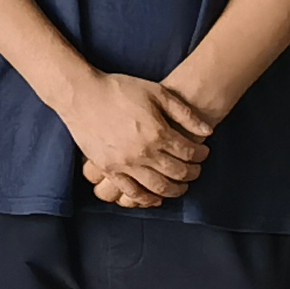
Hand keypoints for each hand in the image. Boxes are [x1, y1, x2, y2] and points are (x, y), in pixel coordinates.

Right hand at [61, 72, 210, 200]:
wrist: (81, 94)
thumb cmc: (119, 89)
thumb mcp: (156, 92)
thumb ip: (184, 113)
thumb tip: (208, 132)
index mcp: (157, 133)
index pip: (189, 153)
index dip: (201, 155)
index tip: (203, 153)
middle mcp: (144, 152)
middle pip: (178, 172)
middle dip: (192, 173)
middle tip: (196, 170)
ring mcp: (125, 164)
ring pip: (158, 187)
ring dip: (175, 190)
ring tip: (181, 186)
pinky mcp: (108, 169)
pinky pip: (131, 192)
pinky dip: (147, 199)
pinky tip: (156, 199)